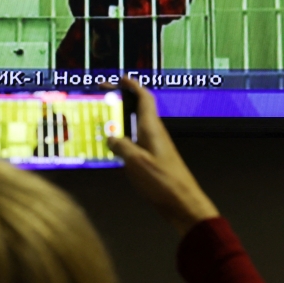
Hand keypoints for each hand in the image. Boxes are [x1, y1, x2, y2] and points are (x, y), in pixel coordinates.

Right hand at [108, 77, 218, 234]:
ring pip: (136, 127)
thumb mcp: (136, 162)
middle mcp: (155, 134)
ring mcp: (156, 148)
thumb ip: (121, 146)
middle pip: (139, 110)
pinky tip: (112, 149)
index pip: (144, 99)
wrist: (183, 204)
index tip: (121, 78)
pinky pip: (136, 143)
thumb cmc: (162, 182)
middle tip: (103, 98)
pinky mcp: (155, 161)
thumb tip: (110, 137)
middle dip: (122, 101)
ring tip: (101, 122)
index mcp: (152, 129)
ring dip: (121, 121)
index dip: (133, 86)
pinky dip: (123, 140)